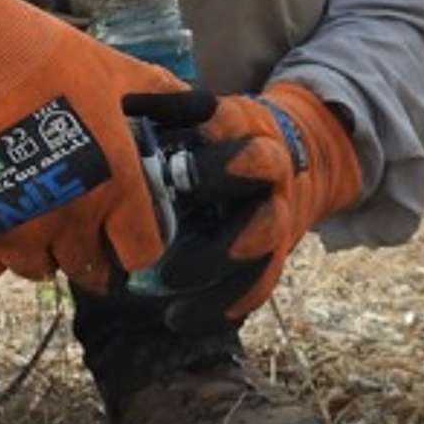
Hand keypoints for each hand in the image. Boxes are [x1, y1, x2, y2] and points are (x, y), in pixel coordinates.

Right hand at [0, 0, 186, 289]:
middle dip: (87, 244)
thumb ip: (152, 91)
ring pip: (39, 269)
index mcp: (112, 180)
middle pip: (91, 268)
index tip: (122, 225)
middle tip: (70, 206)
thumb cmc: (28, 51)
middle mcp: (68, 217)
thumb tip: (197, 101)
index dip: (134, 240)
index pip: (141, 252)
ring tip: (27, 199)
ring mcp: (13, 232)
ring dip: (39, 245)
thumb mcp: (102, 65)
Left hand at [150, 83, 360, 323]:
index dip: (193, 122)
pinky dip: (223, 304)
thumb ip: (165, 113)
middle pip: (258, 168)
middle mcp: (270, 165)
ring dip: (216, 259)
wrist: (306, 159)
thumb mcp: (205, 116)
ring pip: (263, 236)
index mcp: (246, 125)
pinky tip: (182, 318)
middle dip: (215, 182)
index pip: (229, 120)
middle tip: (165, 205)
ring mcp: (278, 210)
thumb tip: (116, 104)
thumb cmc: (228, 141)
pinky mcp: (278, 252)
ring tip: (167, 281)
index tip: (155, 150)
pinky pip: (260, 284)